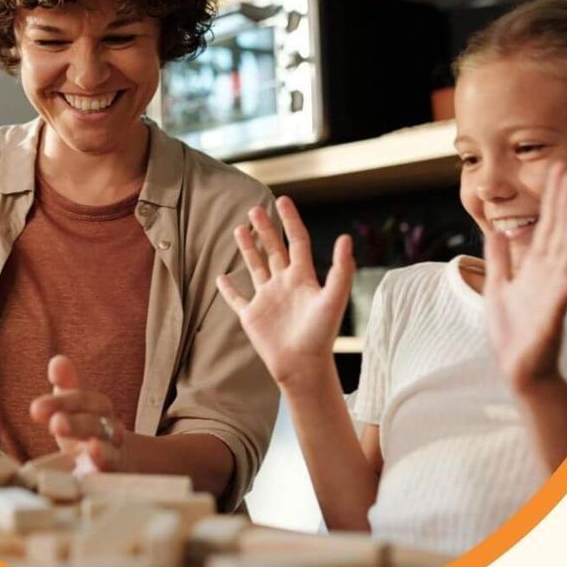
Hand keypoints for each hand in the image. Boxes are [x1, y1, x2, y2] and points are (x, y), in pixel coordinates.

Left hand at [28, 355, 124, 470]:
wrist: (118, 464)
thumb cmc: (87, 433)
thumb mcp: (72, 410)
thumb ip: (66, 385)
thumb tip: (58, 361)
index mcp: (97, 409)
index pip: (82, 400)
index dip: (61, 402)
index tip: (36, 409)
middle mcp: (109, 427)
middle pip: (94, 421)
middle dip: (74, 421)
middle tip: (55, 423)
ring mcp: (114, 451)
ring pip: (107, 444)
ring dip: (94, 443)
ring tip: (80, 440)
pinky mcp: (113, 474)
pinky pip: (112, 467)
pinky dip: (104, 461)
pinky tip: (94, 458)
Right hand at [216, 197, 353, 388]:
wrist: (303, 366)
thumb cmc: (321, 334)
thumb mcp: (333, 298)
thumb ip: (341, 269)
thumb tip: (345, 237)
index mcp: (302, 277)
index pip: (296, 241)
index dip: (290, 220)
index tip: (282, 200)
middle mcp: (284, 284)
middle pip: (273, 249)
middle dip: (265, 229)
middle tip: (254, 209)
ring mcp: (267, 299)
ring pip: (255, 267)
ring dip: (248, 248)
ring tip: (239, 229)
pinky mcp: (252, 316)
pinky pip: (237, 298)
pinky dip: (228, 288)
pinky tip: (220, 277)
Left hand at [483, 165, 566, 394]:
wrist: (517, 369)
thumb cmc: (511, 330)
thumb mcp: (497, 286)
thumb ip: (498, 258)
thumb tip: (495, 229)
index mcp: (536, 269)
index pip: (546, 227)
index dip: (552, 199)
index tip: (559, 171)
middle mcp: (548, 278)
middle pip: (558, 234)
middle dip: (564, 204)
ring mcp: (551, 298)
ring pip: (563, 260)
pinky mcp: (547, 323)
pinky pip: (556, 304)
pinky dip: (561, 289)